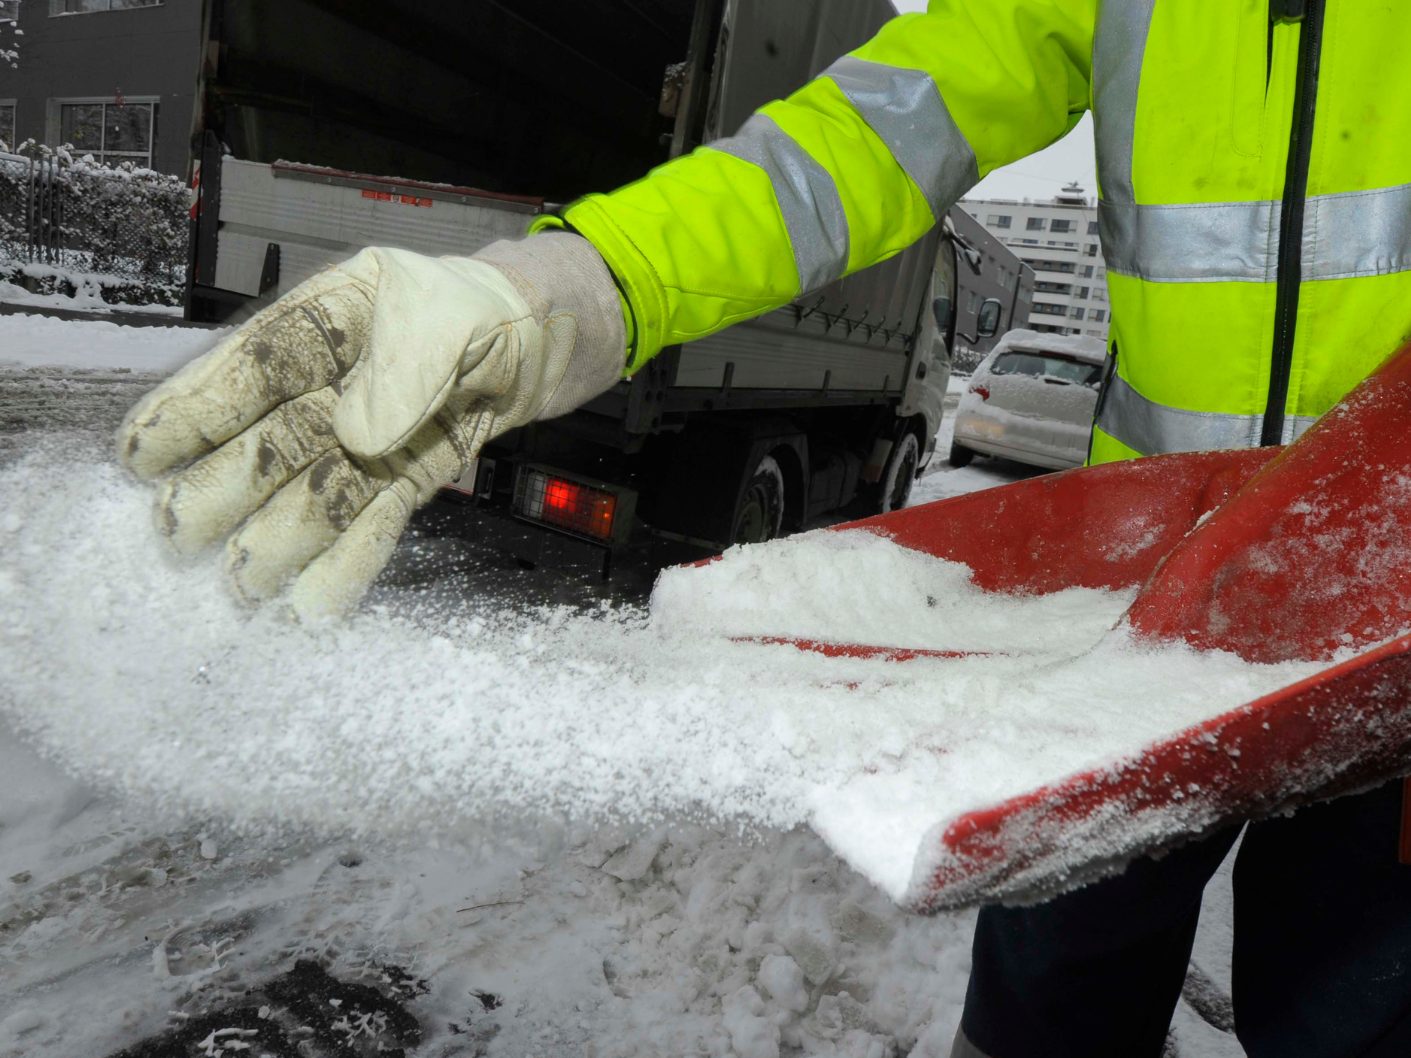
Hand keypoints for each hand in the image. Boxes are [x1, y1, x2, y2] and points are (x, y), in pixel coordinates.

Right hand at [117, 235, 624, 618]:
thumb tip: (356, 432)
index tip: (142, 452)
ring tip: (241, 584)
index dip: (196, 408)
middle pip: (275, 438)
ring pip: (319, 488)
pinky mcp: (411, 474)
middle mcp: (342, 381)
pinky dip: (351, 560)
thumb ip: (408, 364)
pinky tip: (315, 602)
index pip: (255, 364)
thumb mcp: (452, 311)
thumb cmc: (492, 306)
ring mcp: (374, 433)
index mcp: (335, 319)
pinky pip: (375, 517)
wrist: (550, 337)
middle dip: (226, 487)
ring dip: (281, 538)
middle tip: (176, 534)